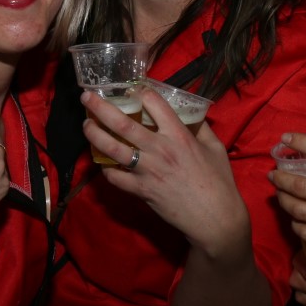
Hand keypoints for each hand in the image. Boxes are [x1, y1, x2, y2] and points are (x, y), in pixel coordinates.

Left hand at [82, 88, 249, 258]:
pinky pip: (115, 177)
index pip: (154, 104)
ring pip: (112, 149)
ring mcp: (147, 171)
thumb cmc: (219, 182)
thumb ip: (200, 128)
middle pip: (122, 123)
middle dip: (100, 107)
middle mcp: (159, 149)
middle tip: (87, 97)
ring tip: (87, 125)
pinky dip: (106, 168)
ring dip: (95, 134)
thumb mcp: (215, 147)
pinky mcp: (141, 190)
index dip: (139, 91)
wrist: (215, 218)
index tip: (130, 88)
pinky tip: (102, 161)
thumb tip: (191, 114)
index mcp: (179, 135)